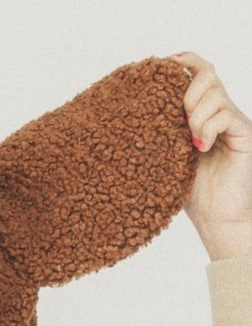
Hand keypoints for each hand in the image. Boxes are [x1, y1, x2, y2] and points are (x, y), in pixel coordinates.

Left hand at [173, 53, 251, 260]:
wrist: (214, 217)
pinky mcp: (245, 134)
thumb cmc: (187, 192)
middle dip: (185, 92)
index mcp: (201, 112)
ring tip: (188, 141)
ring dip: (194, 114)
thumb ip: (159, 132)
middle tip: (176, 121)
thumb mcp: (165, 156)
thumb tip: (132, 114)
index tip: (163, 63)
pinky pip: (225, 115)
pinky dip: (207, 128)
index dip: (185, 61)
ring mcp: (233, 122)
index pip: (199, 72)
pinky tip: (199, 148)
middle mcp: (220, 112)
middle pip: (207, 75)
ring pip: (215, 94)